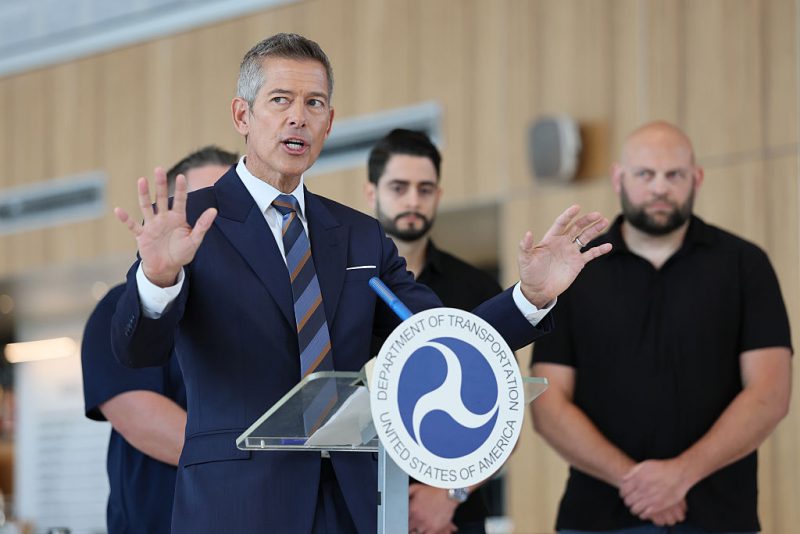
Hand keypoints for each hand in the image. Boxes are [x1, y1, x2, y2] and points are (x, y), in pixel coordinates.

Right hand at [114, 168, 216, 286]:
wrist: (167, 268)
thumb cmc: (181, 253)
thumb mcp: (194, 240)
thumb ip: (203, 225)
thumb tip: (214, 210)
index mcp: (178, 218)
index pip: (180, 201)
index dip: (181, 189)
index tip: (182, 176)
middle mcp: (164, 218)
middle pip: (162, 198)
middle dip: (160, 184)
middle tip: (159, 169)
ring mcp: (152, 225)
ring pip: (146, 206)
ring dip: (144, 194)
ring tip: (142, 180)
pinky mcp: (142, 235)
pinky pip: (133, 225)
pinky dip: (126, 219)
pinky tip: (119, 210)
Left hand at [408, 484, 457, 533]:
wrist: (447, 494)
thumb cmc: (434, 491)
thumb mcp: (416, 488)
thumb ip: (406, 493)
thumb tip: (401, 496)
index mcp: (412, 509)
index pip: (403, 519)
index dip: (403, 520)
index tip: (405, 520)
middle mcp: (418, 518)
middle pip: (409, 528)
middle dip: (409, 526)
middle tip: (411, 525)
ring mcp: (426, 524)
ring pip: (416, 532)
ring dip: (416, 530)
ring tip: (417, 527)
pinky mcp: (434, 528)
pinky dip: (424, 533)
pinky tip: (424, 530)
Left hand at [518, 205, 611, 306]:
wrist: (538, 290)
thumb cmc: (529, 273)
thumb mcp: (525, 259)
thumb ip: (526, 246)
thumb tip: (528, 233)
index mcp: (551, 239)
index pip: (561, 223)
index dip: (568, 215)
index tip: (577, 207)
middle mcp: (562, 243)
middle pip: (577, 227)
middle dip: (586, 220)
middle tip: (597, 214)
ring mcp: (571, 252)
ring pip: (585, 237)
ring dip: (595, 230)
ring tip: (604, 221)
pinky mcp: (577, 263)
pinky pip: (591, 254)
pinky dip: (599, 250)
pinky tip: (608, 246)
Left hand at [620, 459, 692, 520]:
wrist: (679, 474)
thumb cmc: (662, 468)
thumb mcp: (645, 465)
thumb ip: (632, 472)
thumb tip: (623, 479)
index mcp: (637, 480)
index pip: (623, 491)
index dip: (623, 494)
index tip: (625, 495)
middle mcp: (642, 490)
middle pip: (628, 501)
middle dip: (627, 502)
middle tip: (630, 501)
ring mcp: (650, 499)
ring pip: (635, 509)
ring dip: (633, 509)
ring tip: (636, 507)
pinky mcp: (658, 506)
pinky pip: (645, 514)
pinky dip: (642, 514)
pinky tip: (643, 512)